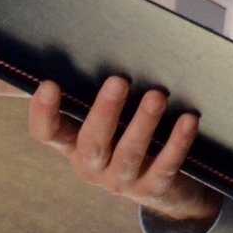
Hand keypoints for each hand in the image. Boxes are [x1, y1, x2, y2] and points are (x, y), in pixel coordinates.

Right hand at [29, 76, 222, 224]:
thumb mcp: (111, 117)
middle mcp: (93, 165)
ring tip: (157, 96)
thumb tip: (105, 43)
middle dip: (105, 112)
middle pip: (92, 143)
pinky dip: (177, 143)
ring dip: (143, 123)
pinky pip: (164, 167)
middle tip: (118, 81)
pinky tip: (189, 120)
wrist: (165, 185)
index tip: (49, 84)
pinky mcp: (152, 189)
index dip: (44, 113)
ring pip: (130, 154)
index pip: (49, 133)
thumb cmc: (129, 132)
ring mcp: (122, 181)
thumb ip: (100, 91)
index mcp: (74, 144)